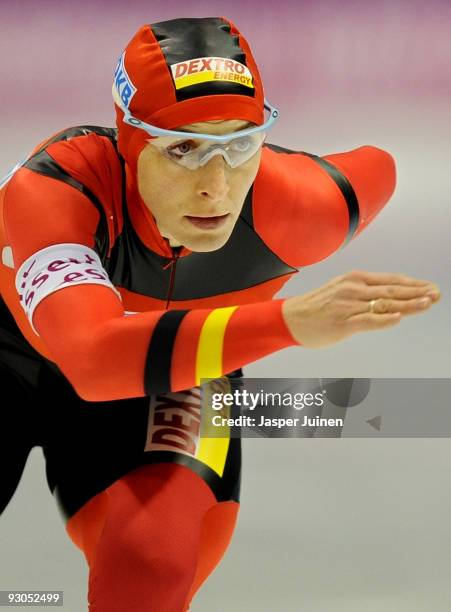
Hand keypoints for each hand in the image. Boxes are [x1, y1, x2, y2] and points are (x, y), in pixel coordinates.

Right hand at [281, 270, 440, 347]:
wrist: (290, 318)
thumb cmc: (316, 307)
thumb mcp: (341, 291)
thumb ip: (364, 294)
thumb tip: (389, 301)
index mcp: (355, 279)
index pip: (391, 281)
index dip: (413, 284)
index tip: (430, 288)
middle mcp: (354, 289)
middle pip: (392, 290)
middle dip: (418, 293)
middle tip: (437, 294)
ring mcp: (348, 305)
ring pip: (384, 303)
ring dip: (408, 304)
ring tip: (427, 303)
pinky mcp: (342, 322)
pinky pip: (367, 320)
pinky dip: (384, 319)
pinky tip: (398, 318)